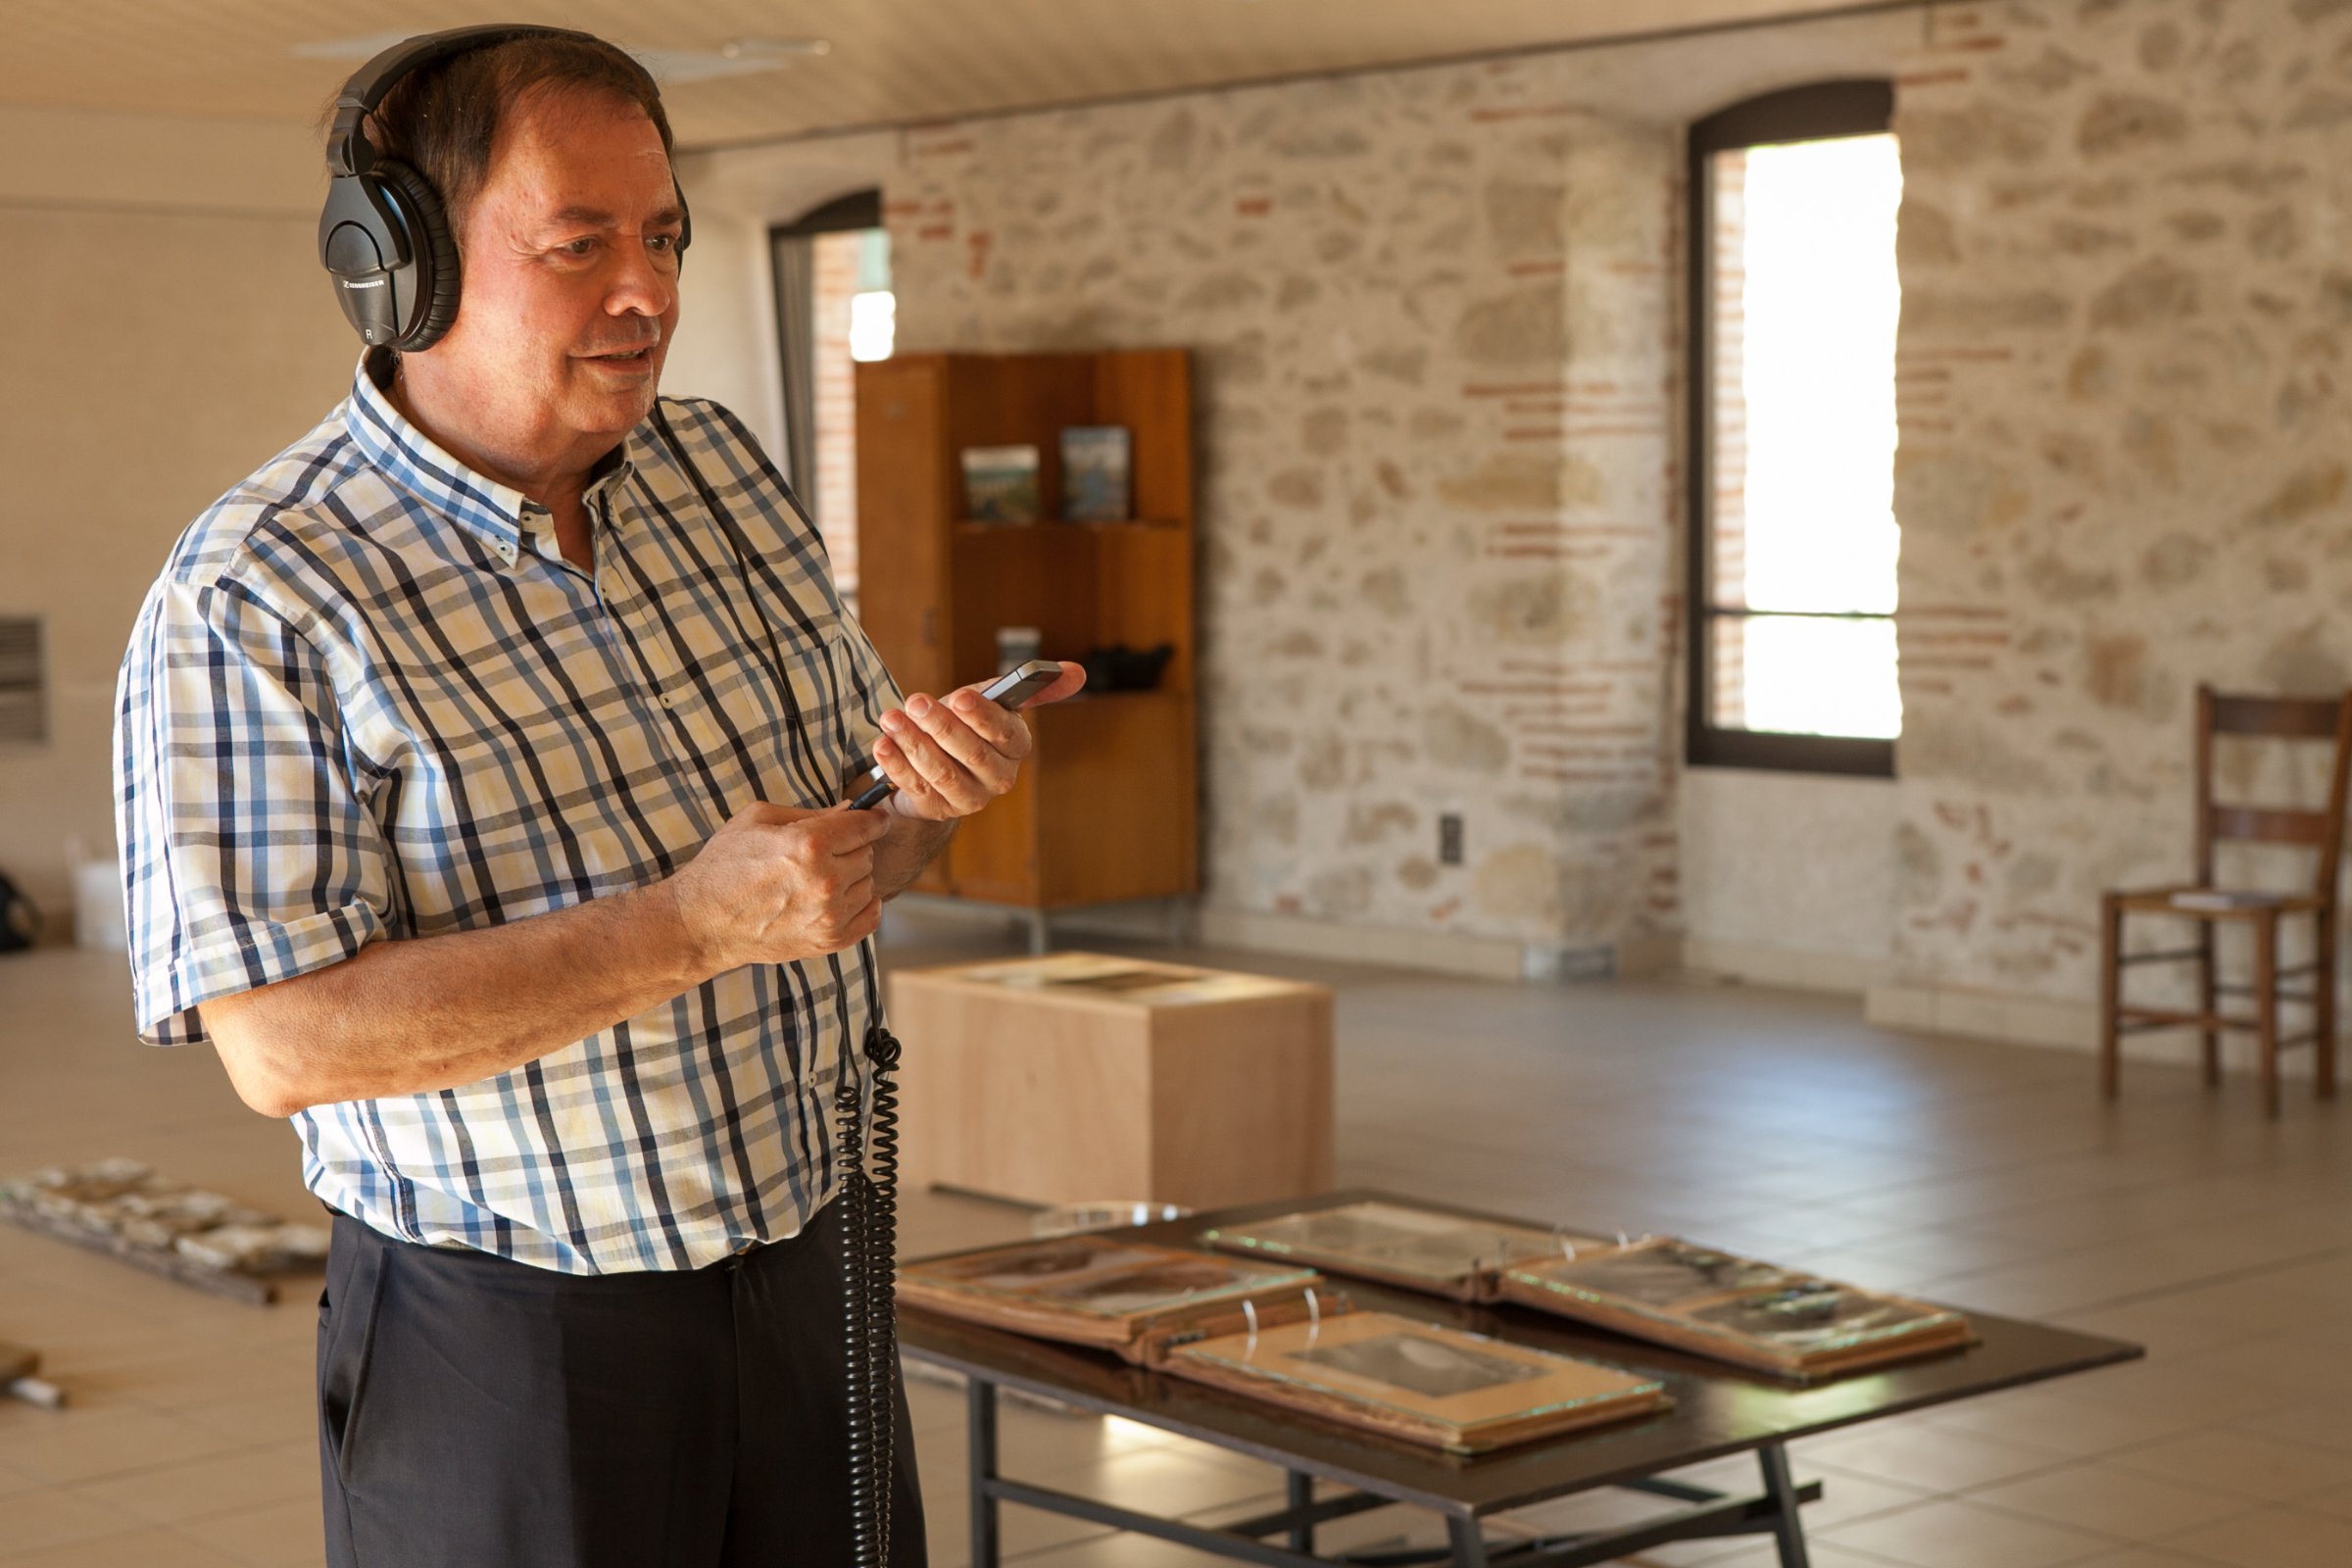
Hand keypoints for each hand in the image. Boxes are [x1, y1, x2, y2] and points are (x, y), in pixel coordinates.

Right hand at [668, 802, 890, 970]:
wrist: (702, 922)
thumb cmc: (723, 866)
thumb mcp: (757, 820)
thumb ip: (809, 813)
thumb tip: (848, 809)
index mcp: (809, 843)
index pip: (865, 826)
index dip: (872, 820)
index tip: (873, 820)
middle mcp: (825, 880)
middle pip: (868, 854)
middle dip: (851, 849)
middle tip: (826, 852)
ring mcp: (829, 914)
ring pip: (869, 884)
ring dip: (852, 879)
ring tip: (821, 878)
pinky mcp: (828, 941)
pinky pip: (871, 917)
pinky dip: (862, 905)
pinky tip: (840, 899)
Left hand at [870, 662, 1086, 821]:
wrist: (938, 765)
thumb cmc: (965, 725)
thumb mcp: (991, 700)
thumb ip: (1030, 686)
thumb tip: (1076, 670)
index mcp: (1016, 746)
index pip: (1006, 733)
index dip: (984, 717)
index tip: (961, 696)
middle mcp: (999, 777)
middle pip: (972, 755)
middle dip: (942, 727)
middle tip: (916, 702)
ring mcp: (969, 798)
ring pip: (942, 773)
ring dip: (914, 743)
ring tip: (892, 718)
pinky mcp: (938, 810)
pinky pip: (917, 788)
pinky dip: (897, 765)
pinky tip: (883, 744)